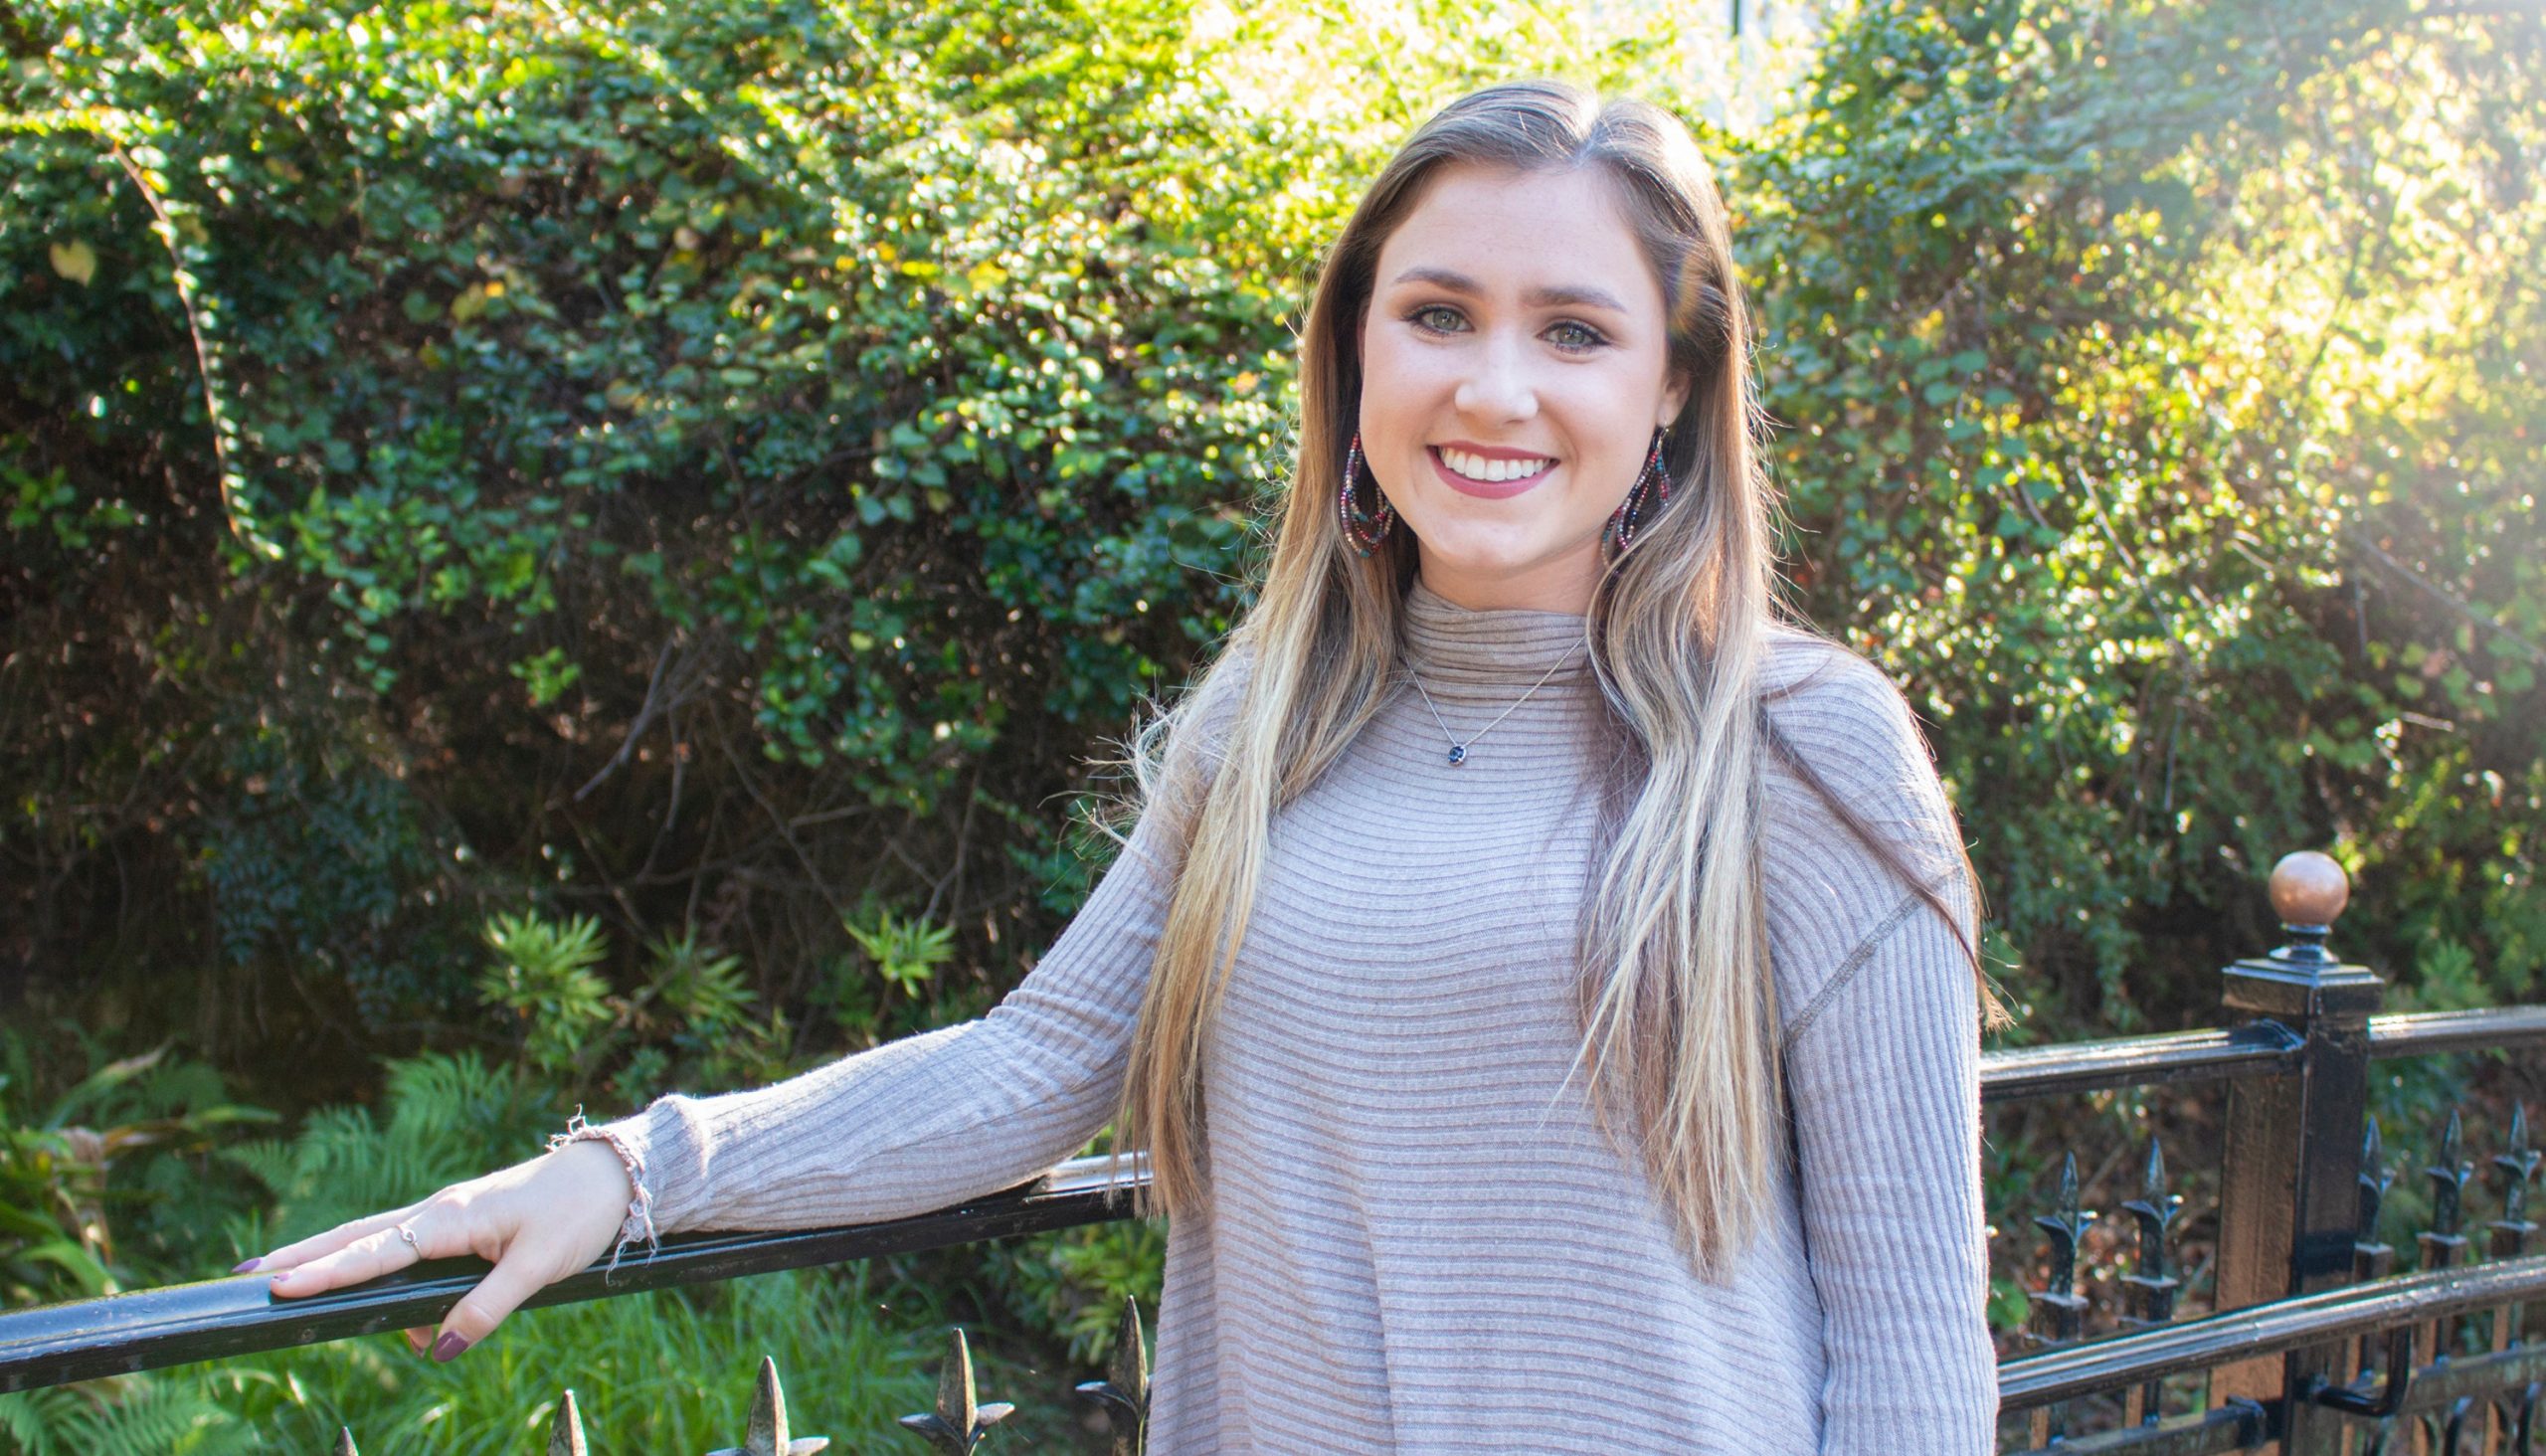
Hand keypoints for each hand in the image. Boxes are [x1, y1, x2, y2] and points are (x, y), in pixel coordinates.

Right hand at [241, 1138, 636, 1361]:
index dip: (323, 1272)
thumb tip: (438, 1350)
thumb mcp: (538, 1267)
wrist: (613, 1175)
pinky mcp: (461, 1226)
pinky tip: (418, 1328)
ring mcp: (447, 1218)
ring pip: (377, 1245)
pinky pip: (411, 1256)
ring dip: (341, 1271)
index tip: (274, 1283)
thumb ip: (486, 1308)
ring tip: (296, 1291)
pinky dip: (394, 1284)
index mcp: (450, 1218)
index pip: (373, 1251)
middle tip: (243, 1275)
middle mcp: (438, 1213)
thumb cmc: (578, 1214)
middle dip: (300, 1257)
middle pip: (354, 1238)